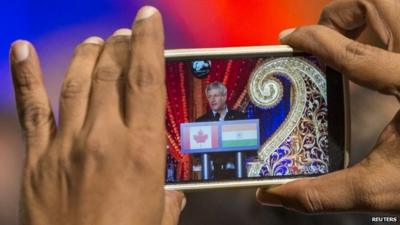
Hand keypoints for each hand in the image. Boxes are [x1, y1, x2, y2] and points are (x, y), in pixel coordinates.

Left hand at [10, 6, 184, 224]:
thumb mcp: (159, 220)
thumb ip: (167, 201)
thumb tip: (171, 196)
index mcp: (139, 151)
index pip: (145, 81)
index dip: (147, 43)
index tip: (148, 19)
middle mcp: (102, 139)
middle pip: (111, 74)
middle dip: (121, 46)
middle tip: (127, 34)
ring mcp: (65, 145)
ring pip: (76, 82)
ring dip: (88, 56)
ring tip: (97, 42)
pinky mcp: (38, 159)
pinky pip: (32, 109)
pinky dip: (26, 76)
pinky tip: (22, 50)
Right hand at [257, 0, 399, 212]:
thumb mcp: (382, 187)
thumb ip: (325, 193)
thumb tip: (274, 195)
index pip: (353, 53)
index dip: (313, 40)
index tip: (288, 36)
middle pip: (381, 2)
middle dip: (343, 14)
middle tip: (324, 39)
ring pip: (396, 4)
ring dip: (366, 16)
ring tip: (349, 44)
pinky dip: (385, 27)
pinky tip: (378, 56)